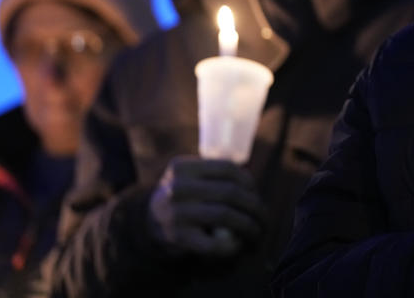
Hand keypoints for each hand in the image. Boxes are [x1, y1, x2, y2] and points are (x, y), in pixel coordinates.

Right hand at [147, 155, 265, 256]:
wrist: (149, 224)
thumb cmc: (181, 199)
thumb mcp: (189, 177)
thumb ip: (215, 175)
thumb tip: (253, 186)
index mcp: (182, 167)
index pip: (228, 168)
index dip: (249, 181)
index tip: (256, 193)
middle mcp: (177, 187)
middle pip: (231, 192)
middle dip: (255, 207)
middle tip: (264, 218)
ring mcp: (176, 213)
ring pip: (226, 215)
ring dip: (250, 226)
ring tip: (257, 233)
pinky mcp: (178, 238)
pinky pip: (215, 243)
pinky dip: (233, 245)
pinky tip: (238, 245)